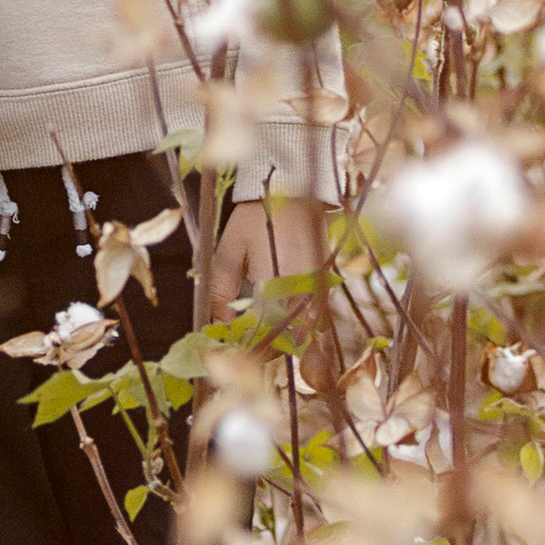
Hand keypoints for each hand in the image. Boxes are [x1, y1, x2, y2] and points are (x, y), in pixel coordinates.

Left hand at [209, 190, 333, 382]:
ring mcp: (317, 294)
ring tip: (252, 341)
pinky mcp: (324, 289)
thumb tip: (220, 322)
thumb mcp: (230, 247)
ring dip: (277, 343)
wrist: (295, 190)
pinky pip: (310, 322)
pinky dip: (293, 330)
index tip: (224, 354)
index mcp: (276, 286)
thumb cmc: (258, 216)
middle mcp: (301, 296)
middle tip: (237, 351)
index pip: (260, 336)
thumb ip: (221, 287)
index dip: (242, 350)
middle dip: (260, 352)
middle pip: (283, 343)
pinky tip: (274, 326)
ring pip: (299, 337)